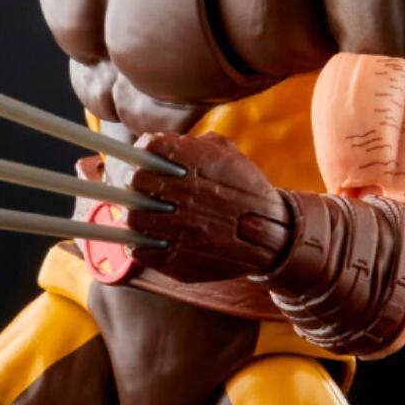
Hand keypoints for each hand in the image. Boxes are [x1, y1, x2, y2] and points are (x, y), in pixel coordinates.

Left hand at [125, 132, 295, 283]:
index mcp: (201, 166)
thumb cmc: (245, 192)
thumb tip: (156, 142)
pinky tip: (144, 238)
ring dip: (133, 213)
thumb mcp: (228, 155)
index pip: (151, 147)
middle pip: (136, 180)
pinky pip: (139, 250)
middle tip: (138, 186)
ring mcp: (183, 231)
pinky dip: (136, 243)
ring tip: (142, 213)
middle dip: (134, 181)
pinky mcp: (179, 261)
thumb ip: (193, 144)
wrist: (272, 237)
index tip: (144, 157)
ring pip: (133, 218)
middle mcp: (190, 197)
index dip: (142, 151)